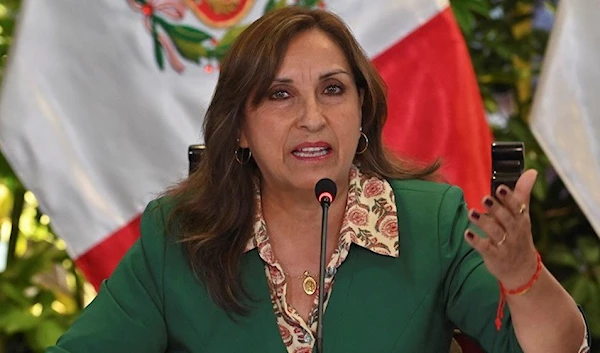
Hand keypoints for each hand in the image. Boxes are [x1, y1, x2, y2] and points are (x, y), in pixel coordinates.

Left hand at [464, 169, 539, 288]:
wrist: (522, 270)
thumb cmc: (519, 235)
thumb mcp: (523, 215)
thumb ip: (522, 193)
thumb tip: (532, 171)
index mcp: (521, 220)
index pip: (517, 207)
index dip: (509, 198)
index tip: (500, 188)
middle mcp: (514, 232)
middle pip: (506, 219)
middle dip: (496, 209)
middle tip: (485, 198)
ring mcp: (505, 245)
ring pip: (495, 233)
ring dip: (483, 222)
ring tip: (472, 212)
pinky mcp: (494, 256)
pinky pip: (485, 248)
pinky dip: (476, 241)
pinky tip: (467, 233)